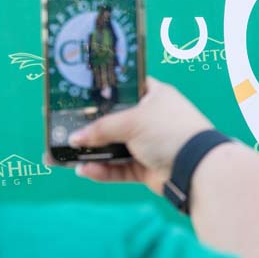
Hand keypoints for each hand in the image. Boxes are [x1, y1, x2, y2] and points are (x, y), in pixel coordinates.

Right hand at [65, 78, 213, 192]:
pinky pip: (119, 168)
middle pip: (114, 121)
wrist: (196, 168)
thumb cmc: (169, 131)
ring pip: (113, 147)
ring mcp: (149, 144)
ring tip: (63, 156)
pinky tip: (84, 170)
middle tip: (62, 128)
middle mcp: (152, 118)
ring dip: (91, 152)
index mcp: (154, 95)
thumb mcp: (132, 121)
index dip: (103, 90)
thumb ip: (101, 128)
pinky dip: (103, 170)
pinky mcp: (147, 168)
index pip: (125, 87)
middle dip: (89, 127)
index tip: (76, 94)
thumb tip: (74, 137)